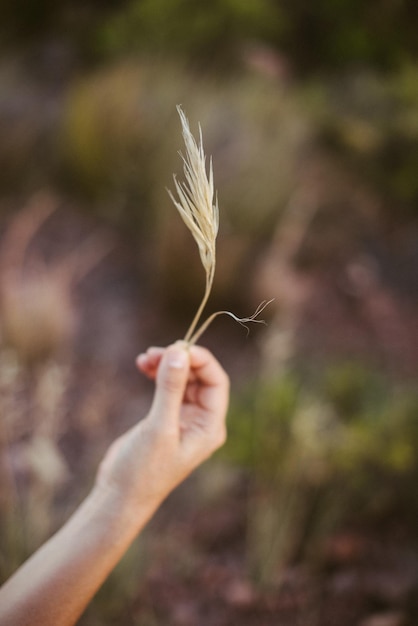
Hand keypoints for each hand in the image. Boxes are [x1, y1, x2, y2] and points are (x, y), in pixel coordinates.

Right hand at [96, 343, 228, 519]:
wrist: (119, 496)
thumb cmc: (143, 470)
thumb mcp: (158, 427)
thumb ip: (170, 389)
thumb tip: (178, 351)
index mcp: (210, 426)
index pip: (216, 382)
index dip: (200, 360)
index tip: (176, 347)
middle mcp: (202, 421)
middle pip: (200, 377)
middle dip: (180, 360)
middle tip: (154, 352)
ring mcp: (184, 419)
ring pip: (183, 379)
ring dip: (167, 364)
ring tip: (145, 358)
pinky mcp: (165, 418)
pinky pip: (168, 388)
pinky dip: (157, 374)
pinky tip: (143, 365)